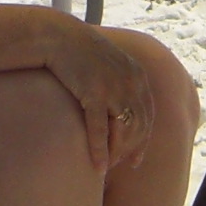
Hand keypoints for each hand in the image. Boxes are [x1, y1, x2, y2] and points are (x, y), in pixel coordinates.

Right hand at [44, 21, 160, 168]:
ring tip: (108, 169)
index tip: (137, 159)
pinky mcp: (95, 93)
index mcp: (137, 75)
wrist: (58, 36)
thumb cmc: (78, 52)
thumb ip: (120, 82)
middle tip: (120, 166)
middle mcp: (131, 82)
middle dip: (131, 150)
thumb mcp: (109, 63)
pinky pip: (100, 129)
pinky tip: (98, 166)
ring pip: (123, 131)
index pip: (147, 115)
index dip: (143, 139)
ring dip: (116, 154)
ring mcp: (114, 87)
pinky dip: (100, 150)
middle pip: (139, 126)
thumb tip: (120, 109)